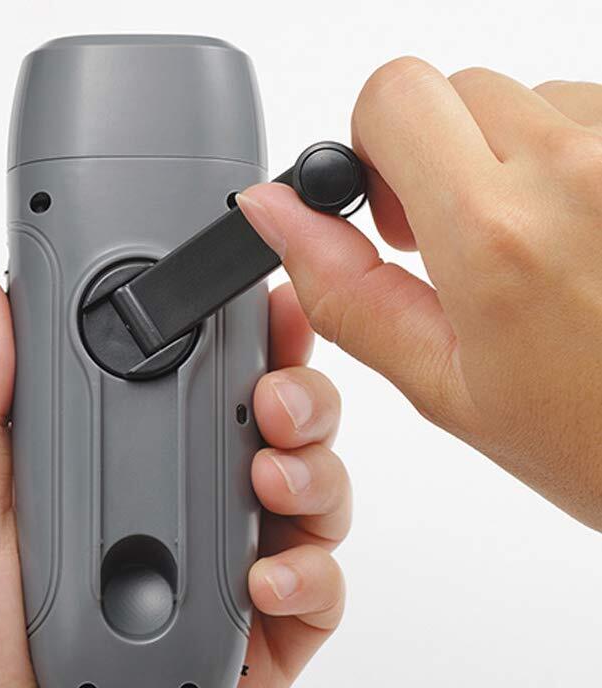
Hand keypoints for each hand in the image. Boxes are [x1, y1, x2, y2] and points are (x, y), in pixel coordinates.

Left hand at [0, 276, 349, 687]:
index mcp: (116, 480)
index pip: (196, 388)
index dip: (242, 339)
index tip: (260, 302)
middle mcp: (179, 525)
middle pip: (273, 437)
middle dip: (298, 397)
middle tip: (274, 395)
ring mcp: (221, 591)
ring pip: (312, 508)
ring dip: (316, 473)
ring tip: (274, 474)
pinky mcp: (252, 660)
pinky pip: (316, 603)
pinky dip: (313, 576)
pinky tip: (269, 576)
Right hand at [238, 61, 601, 530]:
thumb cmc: (595, 439)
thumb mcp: (446, 385)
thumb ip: (346, 290)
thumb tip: (277, 215)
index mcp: (495, 235)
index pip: (394, 94)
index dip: (376, 146)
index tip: (395, 208)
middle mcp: (577, 168)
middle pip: (459, 90)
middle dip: (442, 160)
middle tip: (465, 245)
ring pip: (535, 99)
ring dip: (519, 163)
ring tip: (546, 256)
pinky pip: (600, 117)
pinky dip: (581, 166)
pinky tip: (592, 242)